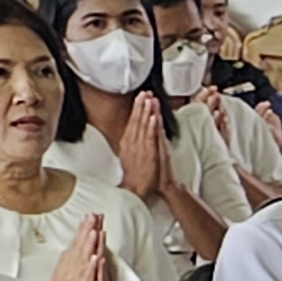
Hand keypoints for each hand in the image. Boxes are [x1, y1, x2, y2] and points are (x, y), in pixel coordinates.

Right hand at [49, 212, 116, 280]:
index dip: (83, 229)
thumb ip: (70, 261)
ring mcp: (76, 280)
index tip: (89, 216)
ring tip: (94, 231)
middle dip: (87, 230)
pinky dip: (91, 268)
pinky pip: (87, 278)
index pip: (76, 243)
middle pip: (80, 247)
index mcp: (67, 265)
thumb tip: (74, 247)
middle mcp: (71, 270)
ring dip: (89, 244)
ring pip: (84, 259)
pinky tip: (96, 258)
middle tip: (94, 215)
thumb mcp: (63, 275)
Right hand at [116, 91, 169, 208]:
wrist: (136, 188)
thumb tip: (133, 135)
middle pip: (136, 120)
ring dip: (146, 111)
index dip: (136, 108)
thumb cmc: (136, 173)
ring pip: (143, 125)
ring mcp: (140, 147)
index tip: (140, 97)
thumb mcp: (130, 155)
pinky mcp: (148, 153)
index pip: (132, 121)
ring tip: (149, 99)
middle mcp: (132, 142)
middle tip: (145, 92)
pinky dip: (151, 126)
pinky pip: (150, 137)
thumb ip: (132, 143)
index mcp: (128, 141)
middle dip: (140, 105)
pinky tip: (153, 116)